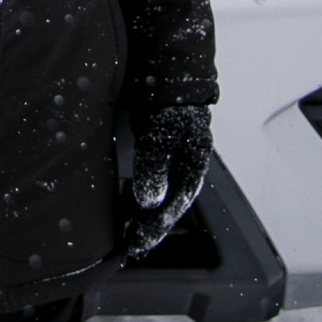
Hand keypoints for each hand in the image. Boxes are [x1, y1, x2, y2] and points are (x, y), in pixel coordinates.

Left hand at [119, 97, 210, 259]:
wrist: (167, 73)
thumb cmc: (168, 103)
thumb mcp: (160, 134)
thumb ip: (154, 166)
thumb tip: (150, 202)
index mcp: (193, 165)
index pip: (175, 205)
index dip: (156, 226)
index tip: (138, 243)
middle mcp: (186, 168)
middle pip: (169, 206)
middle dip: (151, 228)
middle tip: (131, 248)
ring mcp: (174, 163)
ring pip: (161, 198)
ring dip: (145, 217)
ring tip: (128, 236)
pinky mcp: (161, 157)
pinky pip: (153, 185)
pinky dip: (140, 200)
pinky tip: (128, 209)